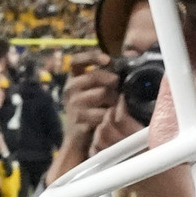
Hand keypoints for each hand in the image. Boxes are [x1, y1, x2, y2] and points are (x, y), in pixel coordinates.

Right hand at [54, 55, 123, 176]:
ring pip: (102, 94)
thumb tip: (126, 64)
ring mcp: (73, 105)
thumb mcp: (93, 92)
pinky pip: (103, 112)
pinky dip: (111, 115)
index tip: (107, 60)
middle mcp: (69, 90)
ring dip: (113, 99)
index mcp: (72, 79)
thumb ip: (103, 79)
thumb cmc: (91, 112)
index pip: (76, 61)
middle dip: (111, 80)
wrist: (77, 139)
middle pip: (94, 76)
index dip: (91, 56)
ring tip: (114, 105)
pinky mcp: (80, 120)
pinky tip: (111, 117)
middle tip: (118, 85)